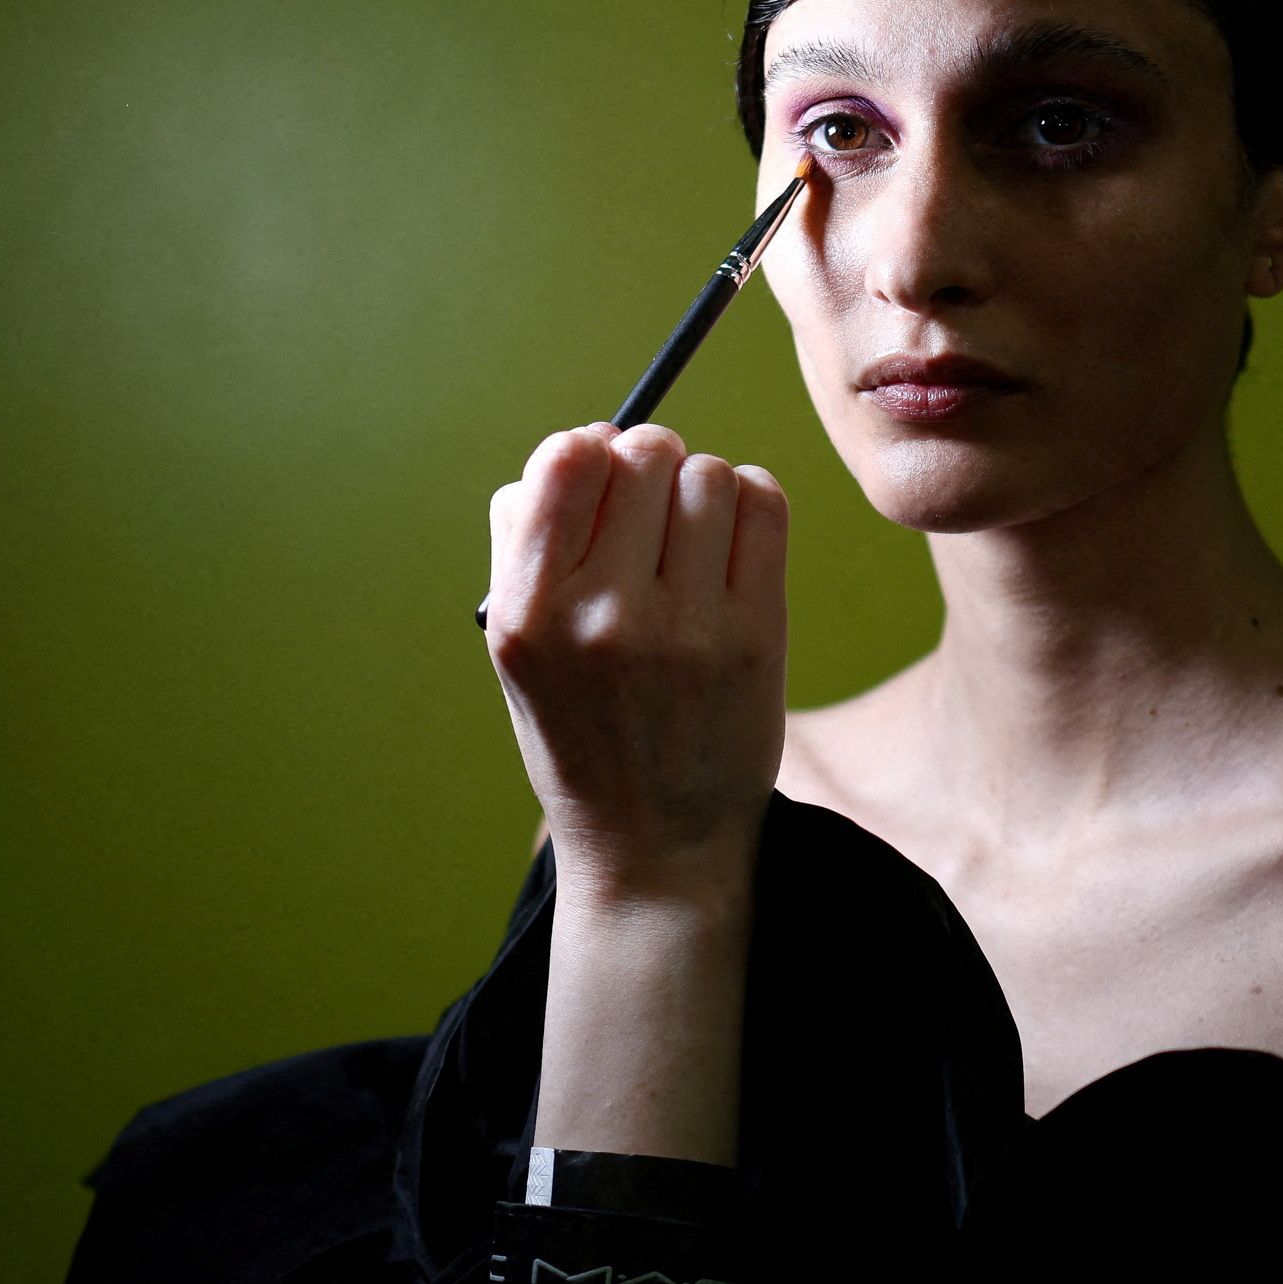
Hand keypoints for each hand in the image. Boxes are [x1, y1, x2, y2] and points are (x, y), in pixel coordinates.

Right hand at [483, 424, 787, 902]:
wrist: (657, 846)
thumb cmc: (581, 726)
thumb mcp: (517, 648)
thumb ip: (527, 540)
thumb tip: (592, 436)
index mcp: (526, 615)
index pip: (565, 459)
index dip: (588, 451)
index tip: (599, 482)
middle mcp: (601, 619)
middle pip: (646, 452)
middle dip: (651, 464)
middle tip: (652, 515)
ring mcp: (684, 630)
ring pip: (709, 473)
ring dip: (702, 489)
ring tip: (691, 543)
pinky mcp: (755, 638)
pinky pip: (765, 504)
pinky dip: (750, 505)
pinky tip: (730, 548)